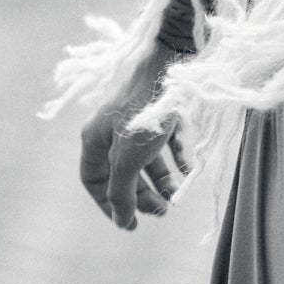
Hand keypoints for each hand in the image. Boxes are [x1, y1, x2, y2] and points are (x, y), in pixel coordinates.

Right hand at [79, 44, 190, 230]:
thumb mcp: (128, 159)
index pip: (93, 180)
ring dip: (161, 180)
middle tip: (163, 212)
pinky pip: (166, 141)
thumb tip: (121, 221)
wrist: (172, 59)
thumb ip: (122, 191)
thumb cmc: (145, 111)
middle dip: (141, 195)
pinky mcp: (160, 109)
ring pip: (146, 158)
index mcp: (95, 138)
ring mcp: (137, 119)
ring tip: (176, 197)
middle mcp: (113, 128)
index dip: (108, 204)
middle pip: (122, 172)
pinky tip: (189, 171)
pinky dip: (177, 157)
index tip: (129, 224)